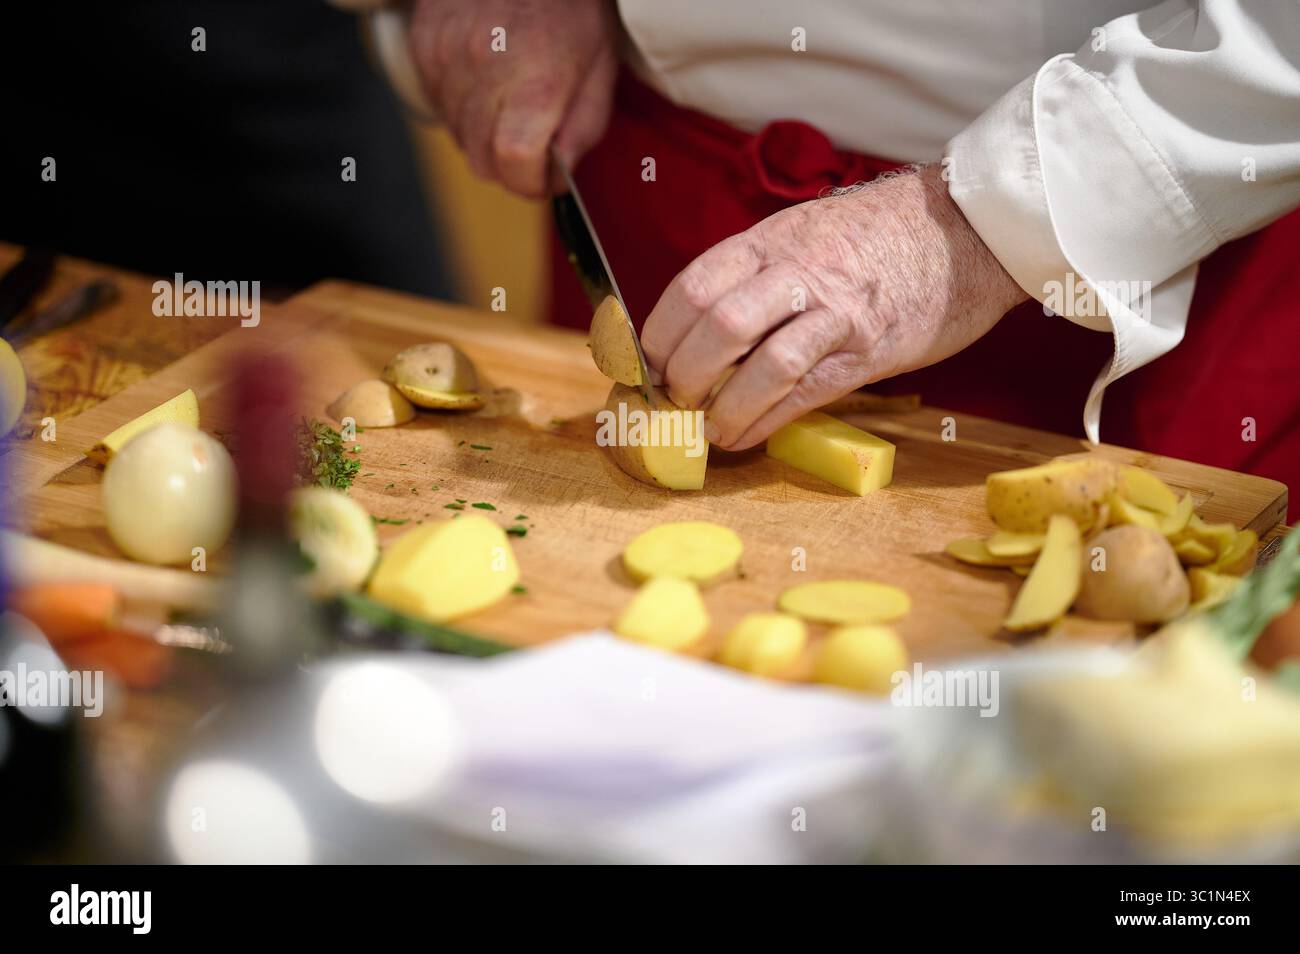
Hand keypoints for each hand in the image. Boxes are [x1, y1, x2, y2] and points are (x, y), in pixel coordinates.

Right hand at [408, 0, 618, 196]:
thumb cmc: (572, 10)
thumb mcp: (600, 68)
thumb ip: (582, 129)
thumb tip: (558, 176)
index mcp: (537, 78)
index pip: (515, 160)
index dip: (530, 183)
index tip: (544, 179)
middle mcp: (486, 68)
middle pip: (482, 159)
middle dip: (509, 167)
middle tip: (532, 146)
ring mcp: (448, 55)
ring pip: (458, 137)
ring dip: (484, 137)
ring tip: (509, 104)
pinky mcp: (425, 45)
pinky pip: (439, 105)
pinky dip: (462, 108)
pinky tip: (485, 82)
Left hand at [641, 164, 1029, 449]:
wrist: (967, 229)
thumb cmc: (879, 238)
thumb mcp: (805, 234)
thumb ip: (757, 274)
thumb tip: (703, 329)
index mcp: (770, 241)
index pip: (692, 287)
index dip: (659, 335)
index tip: (649, 366)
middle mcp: (795, 271)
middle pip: (716, 326)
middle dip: (684, 375)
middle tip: (677, 402)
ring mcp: (834, 310)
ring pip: (759, 361)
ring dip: (723, 407)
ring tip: (710, 430)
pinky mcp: (868, 349)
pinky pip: (804, 392)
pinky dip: (764, 422)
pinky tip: (745, 438)